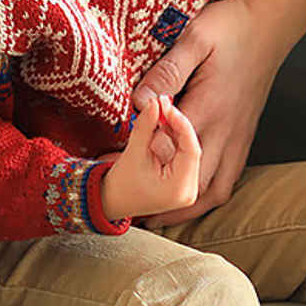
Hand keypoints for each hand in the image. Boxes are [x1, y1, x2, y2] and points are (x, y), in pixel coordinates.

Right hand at [100, 95, 200, 222]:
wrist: (112, 203)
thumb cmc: (121, 184)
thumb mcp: (134, 152)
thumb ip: (146, 126)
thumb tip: (155, 102)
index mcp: (180, 189)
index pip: (191, 149)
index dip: (181, 123)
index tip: (167, 105)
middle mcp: (189, 191)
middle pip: (192, 148)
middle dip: (178, 124)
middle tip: (163, 103)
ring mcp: (188, 188)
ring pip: (189, 149)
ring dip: (176, 129)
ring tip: (161, 111)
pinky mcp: (183, 182)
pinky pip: (184, 154)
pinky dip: (174, 138)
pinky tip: (163, 124)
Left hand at [131, 0, 305, 225]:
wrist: (271, 25)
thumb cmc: (230, 26)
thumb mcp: (195, 38)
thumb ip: (168, 71)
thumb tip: (140, 103)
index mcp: (209, 107)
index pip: (170, 148)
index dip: (138, 160)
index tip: (111, 164)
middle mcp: (226, 131)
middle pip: (191, 183)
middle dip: (158, 199)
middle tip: (128, 205)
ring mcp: (238, 138)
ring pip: (213, 191)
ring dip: (185, 208)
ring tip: (156, 216)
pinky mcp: (245, 137)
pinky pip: (228, 181)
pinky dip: (208, 197)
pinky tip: (191, 199)